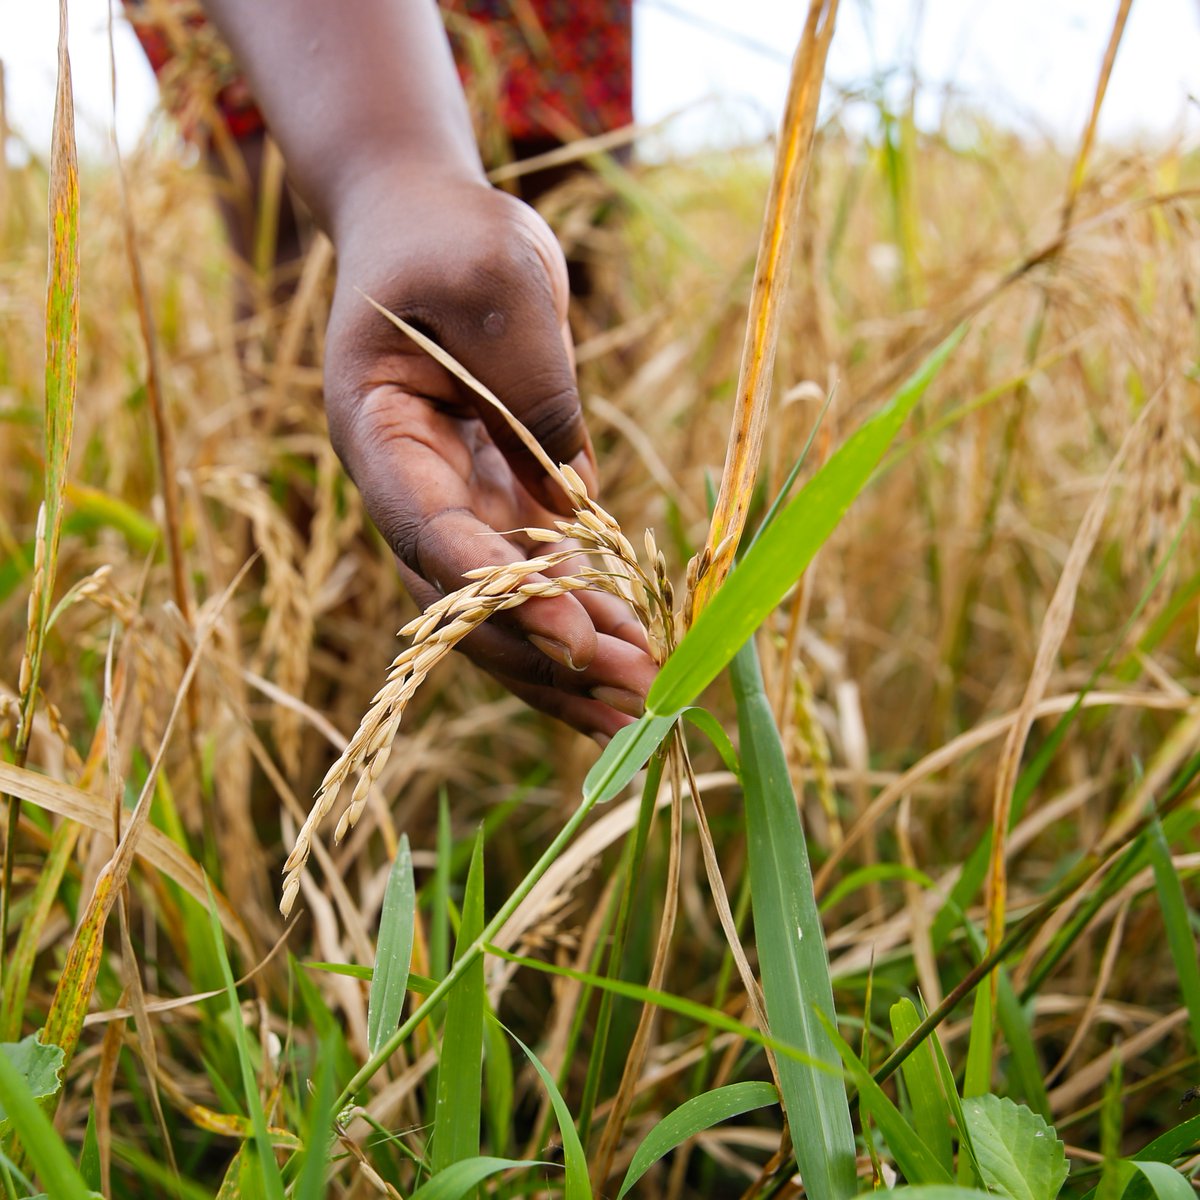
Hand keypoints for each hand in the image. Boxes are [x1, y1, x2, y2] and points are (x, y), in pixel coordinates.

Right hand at [324, 175, 656, 740]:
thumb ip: (532, 383)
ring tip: (646, 702)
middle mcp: (410, 487)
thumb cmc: (449, 237)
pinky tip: (639, 653)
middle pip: (465, 599)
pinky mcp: (503, 501)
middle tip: (632, 693)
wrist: (429, 229)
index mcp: (377, 432)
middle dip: (545, 652)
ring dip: (572, 659)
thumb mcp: (498, 279)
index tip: (569, 633)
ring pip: (504, 607)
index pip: (426, 531)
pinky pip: (542, 575)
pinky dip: (588, 615)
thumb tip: (572, 501)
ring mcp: (456, 502)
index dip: (493, 591)